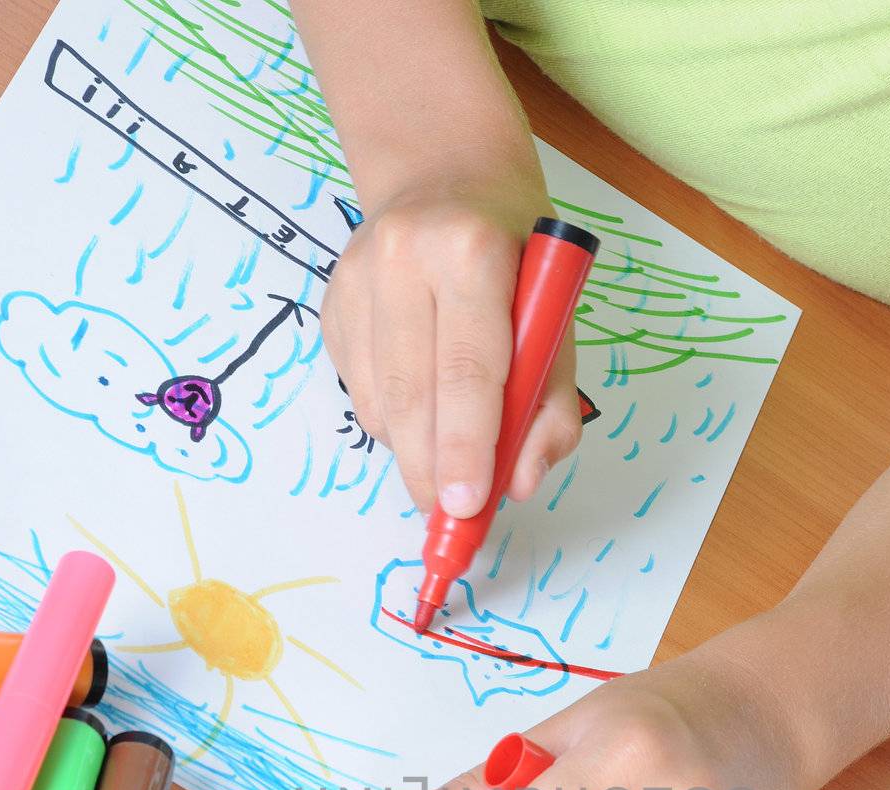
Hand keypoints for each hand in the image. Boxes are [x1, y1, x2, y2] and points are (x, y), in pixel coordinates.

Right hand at [321, 173, 582, 517]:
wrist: (446, 173)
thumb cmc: (517, 255)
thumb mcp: (558, 316)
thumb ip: (549, 405)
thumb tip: (520, 483)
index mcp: (470, 251)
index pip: (466, 369)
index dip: (467, 446)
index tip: (468, 507)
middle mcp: (403, 256)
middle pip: (412, 395)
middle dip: (433, 471)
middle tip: (451, 517)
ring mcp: (357, 277)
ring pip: (378, 402)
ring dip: (413, 451)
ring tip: (445, 458)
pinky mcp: (331, 301)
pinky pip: (359, 390)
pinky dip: (392, 421)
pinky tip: (419, 402)